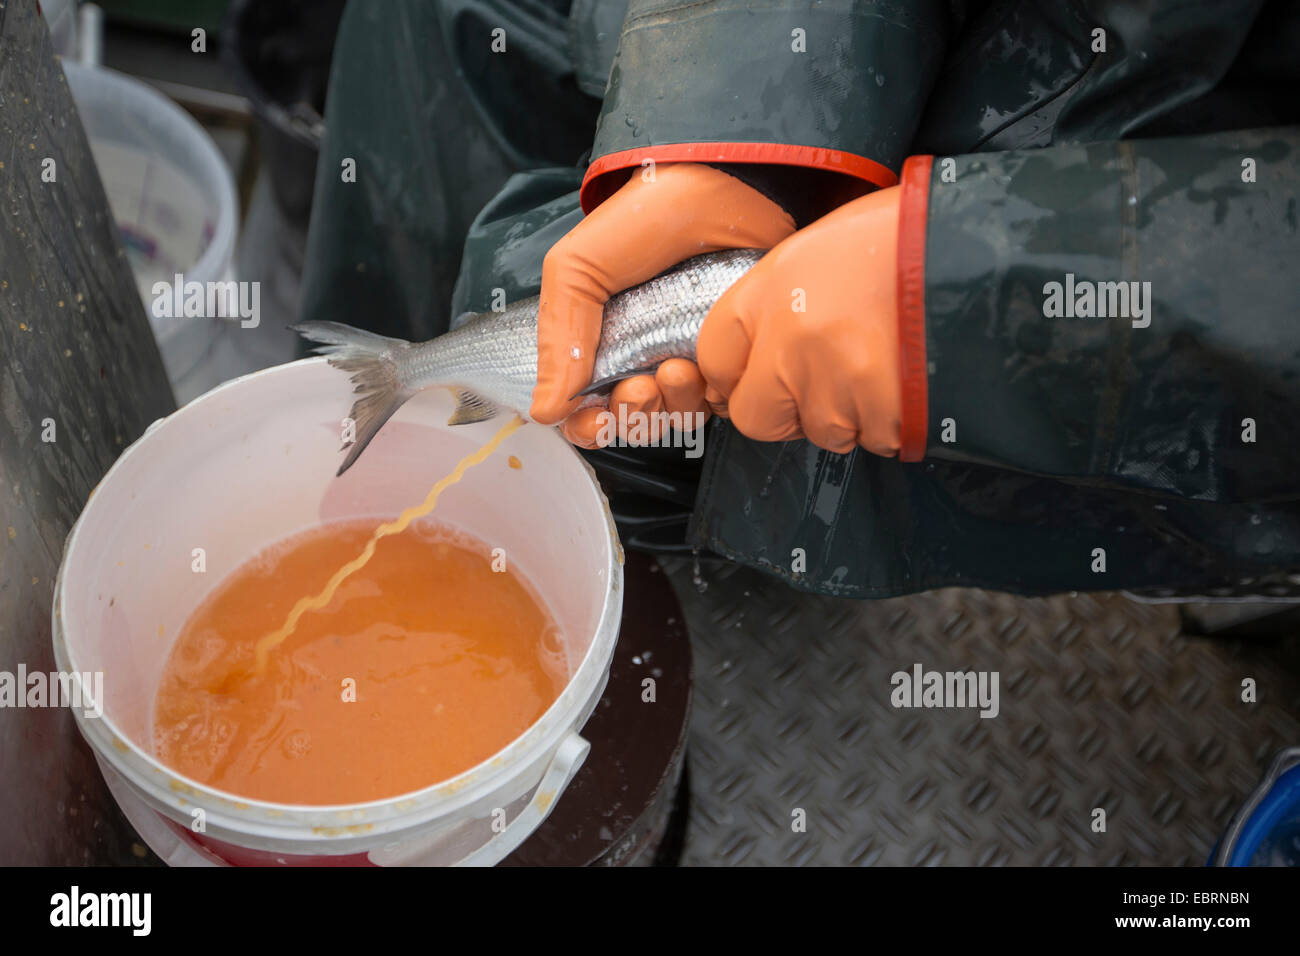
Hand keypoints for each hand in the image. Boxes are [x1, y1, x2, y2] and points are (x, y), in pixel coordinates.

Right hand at [530, 162, 795, 446]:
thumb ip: (559, 340)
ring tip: (675, 368)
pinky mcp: (732, 355)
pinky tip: (706, 367)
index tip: (591, 419)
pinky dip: (710, 398)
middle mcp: (643, 354)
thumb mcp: (578, 269)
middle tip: (638, 385)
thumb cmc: (645, 219)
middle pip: (631, 420)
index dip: (586, 425)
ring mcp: (689, 356)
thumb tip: (544, 412)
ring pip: (674, 416)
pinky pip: (720, 404)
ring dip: (670, 404)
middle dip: (630, 414)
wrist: (723, 188)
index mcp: (600, 339)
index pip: (586, 406)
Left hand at [697, 185, 902, 455]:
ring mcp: (837, 384)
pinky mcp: (884, 417)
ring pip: (821, 432)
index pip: (714, 357)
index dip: (733, 371)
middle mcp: (794, 340)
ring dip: (846, 413)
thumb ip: (782, 297)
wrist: (993, 249)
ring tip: (883, 363)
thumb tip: (764, 341)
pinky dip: (890, 420)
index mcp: (774, 288)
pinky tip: (910, 376)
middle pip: (755, 416)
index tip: (752, 372)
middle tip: (820, 383)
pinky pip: (874, 438)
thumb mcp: (826, 245)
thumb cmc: (916, 234)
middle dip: (781, 410)